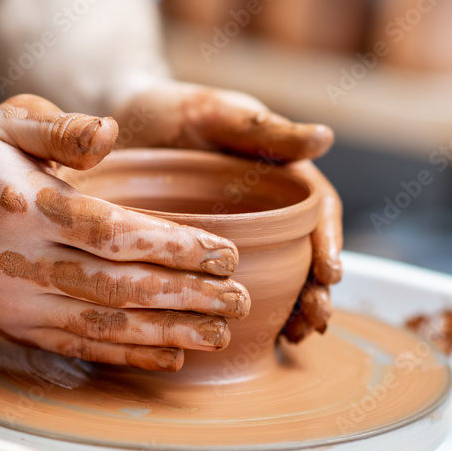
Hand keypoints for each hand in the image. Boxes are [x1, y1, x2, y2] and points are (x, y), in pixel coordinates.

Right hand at [0, 94, 250, 370]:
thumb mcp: (9, 122)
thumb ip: (62, 129)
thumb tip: (110, 132)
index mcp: (25, 206)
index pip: (111, 232)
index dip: (172, 246)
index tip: (226, 253)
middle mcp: (19, 261)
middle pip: (116, 286)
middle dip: (185, 296)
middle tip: (239, 301)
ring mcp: (17, 302)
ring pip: (102, 324)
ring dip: (166, 334)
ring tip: (220, 335)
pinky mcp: (16, 328)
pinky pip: (77, 347)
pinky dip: (126, 356)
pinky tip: (170, 356)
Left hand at [112, 81, 342, 341]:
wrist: (121, 123)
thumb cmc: (175, 110)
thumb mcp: (220, 114)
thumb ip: (267, 131)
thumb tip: (325, 137)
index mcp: (282, 176)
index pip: (320, 212)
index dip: (330, 242)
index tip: (330, 272)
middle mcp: (268, 212)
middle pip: (307, 256)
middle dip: (318, 290)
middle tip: (316, 317)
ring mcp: (240, 239)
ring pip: (279, 281)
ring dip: (294, 311)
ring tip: (296, 336)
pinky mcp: (205, 261)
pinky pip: (230, 291)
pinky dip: (248, 317)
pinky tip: (251, 340)